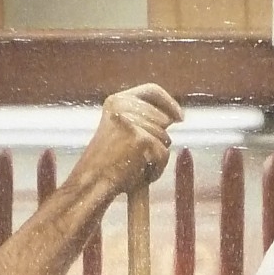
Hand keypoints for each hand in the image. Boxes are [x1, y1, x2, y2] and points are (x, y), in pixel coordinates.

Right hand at [78, 86, 183, 200]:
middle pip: (164, 119)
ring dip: (156, 157)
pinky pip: (163, 154)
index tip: (180, 117)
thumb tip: (174, 116)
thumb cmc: (109, 163)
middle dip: (159, 140)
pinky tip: (139, 174)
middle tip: (138, 157)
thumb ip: (143, 118)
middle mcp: (124, 106)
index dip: (169, 103)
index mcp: (117, 101)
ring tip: (135, 166)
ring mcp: (133, 122)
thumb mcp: (122, 130)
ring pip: (166, 139)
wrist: (93, 183)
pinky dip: (156, 169)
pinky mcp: (142, 139)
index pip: (152, 91)